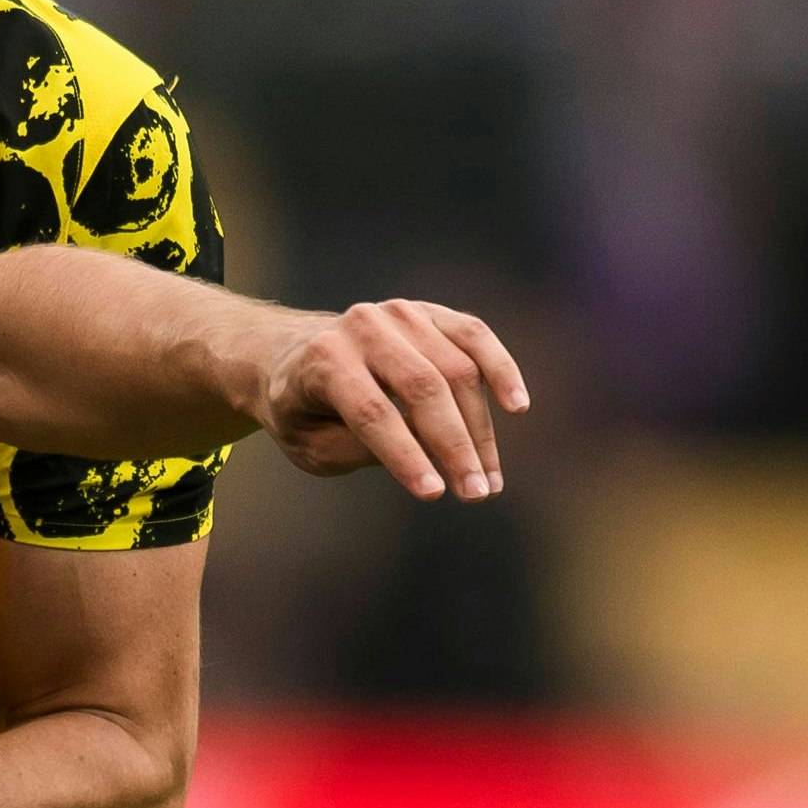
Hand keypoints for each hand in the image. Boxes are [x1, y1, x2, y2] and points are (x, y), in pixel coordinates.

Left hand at [246, 298, 530, 501]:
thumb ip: (358, 447)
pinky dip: (501, 369)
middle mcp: (362, 327)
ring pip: (456, 370)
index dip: (406, 455)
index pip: (371, 411)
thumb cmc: (302, 410)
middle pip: (422, 388)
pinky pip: (475, 336)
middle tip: (476, 495)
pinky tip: (516, 407)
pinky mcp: (429, 312)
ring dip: (480, 430)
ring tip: (490, 480)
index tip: (435, 494)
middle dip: (454, 447)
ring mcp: (399, 314)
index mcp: (322, 360)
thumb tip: (426, 451)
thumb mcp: (308, 442)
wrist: (292, 354)